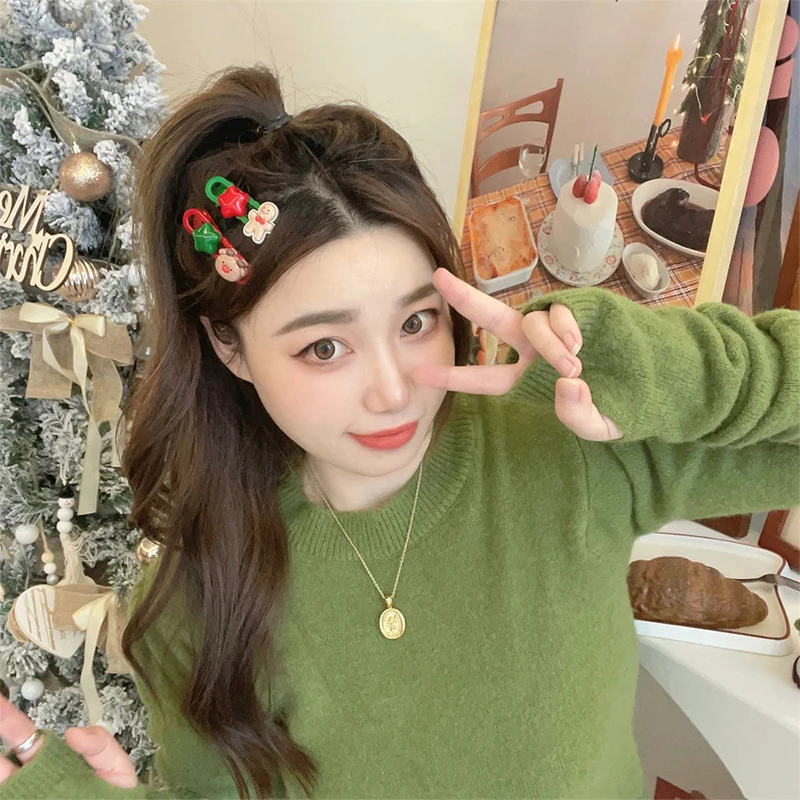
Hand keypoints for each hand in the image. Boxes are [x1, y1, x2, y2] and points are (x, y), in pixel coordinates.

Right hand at [0, 693, 137, 787]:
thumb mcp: (115, 770)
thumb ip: (100, 746)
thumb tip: (72, 732)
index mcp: (53, 762)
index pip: (26, 738)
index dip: (8, 721)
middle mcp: (31, 783)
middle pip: (2, 761)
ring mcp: (24, 799)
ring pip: (2, 780)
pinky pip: (7, 798)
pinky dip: (3, 792)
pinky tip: (0, 778)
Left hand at [413, 268, 621, 441]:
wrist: (655, 382)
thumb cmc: (618, 406)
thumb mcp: (598, 426)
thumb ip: (579, 416)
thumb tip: (567, 384)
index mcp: (527, 379)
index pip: (484, 379)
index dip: (453, 377)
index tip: (419, 374)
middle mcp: (533, 349)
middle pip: (492, 319)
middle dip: (465, 299)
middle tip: (436, 278)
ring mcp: (554, 328)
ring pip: (531, 323)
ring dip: (547, 344)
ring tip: (573, 363)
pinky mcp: (578, 310)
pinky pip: (558, 312)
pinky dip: (564, 328)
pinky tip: (580, 344)